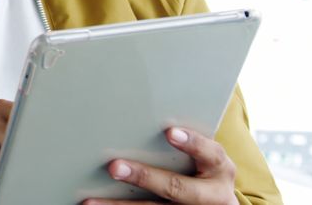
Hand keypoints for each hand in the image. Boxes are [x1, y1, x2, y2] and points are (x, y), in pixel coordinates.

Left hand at [83, 128, 236, 204]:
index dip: (192, 143)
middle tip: (114, 167)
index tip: (170, 132)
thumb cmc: (205, 169)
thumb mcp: (206, 156)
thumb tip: (140, 115)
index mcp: (220, 169)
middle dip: (145, 177)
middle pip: (177, 188)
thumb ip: (185, 141)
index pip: (210, 153)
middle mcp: (212, 195)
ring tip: (91, 201)